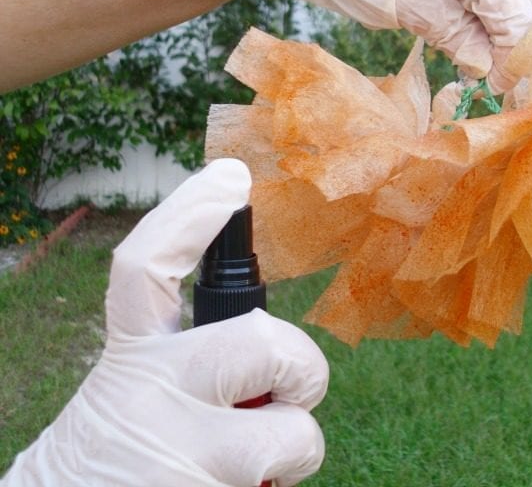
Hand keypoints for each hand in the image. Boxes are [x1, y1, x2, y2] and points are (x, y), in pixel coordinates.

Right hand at [1, 159, 327, 486]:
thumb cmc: (124, 456)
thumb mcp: (136, 395)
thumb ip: (188, 360)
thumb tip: (269, 343)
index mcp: (130, 359)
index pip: (145, 269)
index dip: (188, 216)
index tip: (229, 178)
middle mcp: (149, 395)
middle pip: (260, 342)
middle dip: (303, 365)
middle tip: (295, 386)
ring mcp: (176, 451)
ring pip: (293, 429)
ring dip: (294, 442)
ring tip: (254, 460)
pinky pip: (286, 476)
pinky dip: (281, 482)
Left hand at [215, 0, 531, 93]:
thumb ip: (452, 31)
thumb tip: (487, 67)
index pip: (520, 10)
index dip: (520, 57)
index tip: (512, 98)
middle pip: (528, 5)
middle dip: (525, 51)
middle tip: (515, 98)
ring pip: (511, 8)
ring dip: (507, 47)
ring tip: (500, 89)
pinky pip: (484, 8)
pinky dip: (486, 37)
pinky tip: (480, 66)